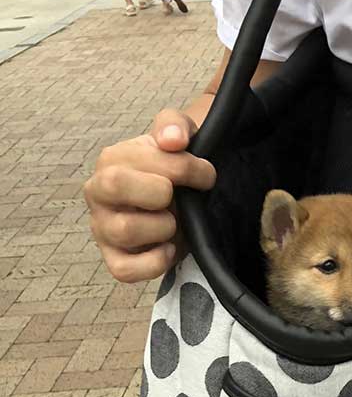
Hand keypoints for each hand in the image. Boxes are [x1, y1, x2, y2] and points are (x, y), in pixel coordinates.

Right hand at [84, 109, 215, 281]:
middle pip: (114, 186)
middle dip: (160, 192)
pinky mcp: (115, 259)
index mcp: (112, 160)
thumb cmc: (173, 166)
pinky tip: (171, 248)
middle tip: (180, 198)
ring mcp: (103, 228)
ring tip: (175, 222)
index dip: (183, 168)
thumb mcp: (178, 135)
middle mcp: (99, 193)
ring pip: (123, 230)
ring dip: (163, 227)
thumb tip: (174, 140)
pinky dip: (154, 262)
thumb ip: (174, 126)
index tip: (206, 175)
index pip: (140, 161)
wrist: (180, 196)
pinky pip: (124, 270)